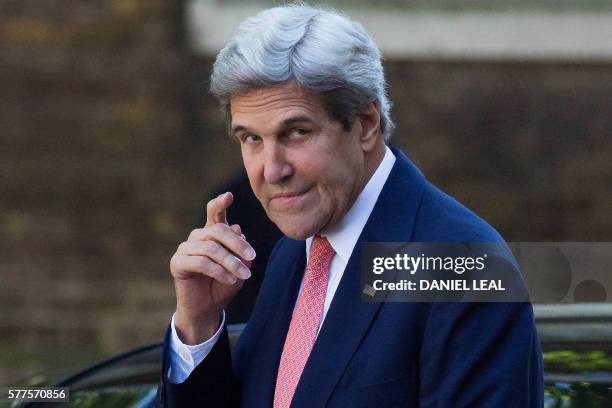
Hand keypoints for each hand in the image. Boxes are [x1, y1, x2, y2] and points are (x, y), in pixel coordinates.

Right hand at [170, 192, 255, 343]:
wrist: (208, 309)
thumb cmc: (224, 284)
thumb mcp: (239, 265)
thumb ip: (239, 247)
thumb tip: (236, 227)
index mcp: (211, 233)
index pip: (214, 213)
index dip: (220, 203)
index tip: (229, 196)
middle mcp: (197, 237)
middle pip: (217, 230)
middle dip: (237, 243)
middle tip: (253, 257)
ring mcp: (185, 249)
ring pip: (211, 248)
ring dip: (231, 262)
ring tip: (245, 274)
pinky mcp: (177, 263)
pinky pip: (201, 262)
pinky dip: (219, 271)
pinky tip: (230, 279)